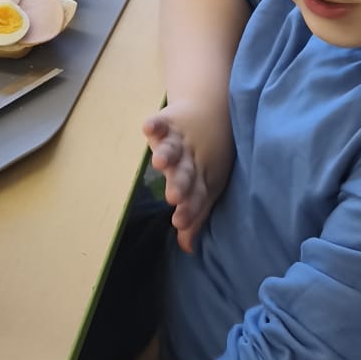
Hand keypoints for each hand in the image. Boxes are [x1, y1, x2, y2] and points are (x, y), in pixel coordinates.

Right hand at [143, 108, 233, 253]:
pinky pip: (161, 123)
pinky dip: (155, 124)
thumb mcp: (206, 187)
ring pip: (172, 149)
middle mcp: (190, 160)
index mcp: (201, 179)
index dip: (189, 208)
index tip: (179, 222)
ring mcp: (179, 140)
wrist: (212, 110)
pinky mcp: (168, 122)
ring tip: (159, 162)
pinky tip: (148, 128)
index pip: (196, 196)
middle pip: (185, 174)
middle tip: (174, 197)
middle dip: (179, 185)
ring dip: (166, 155)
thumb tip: (187, 249)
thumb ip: (195, 216)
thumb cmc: (207, 158)